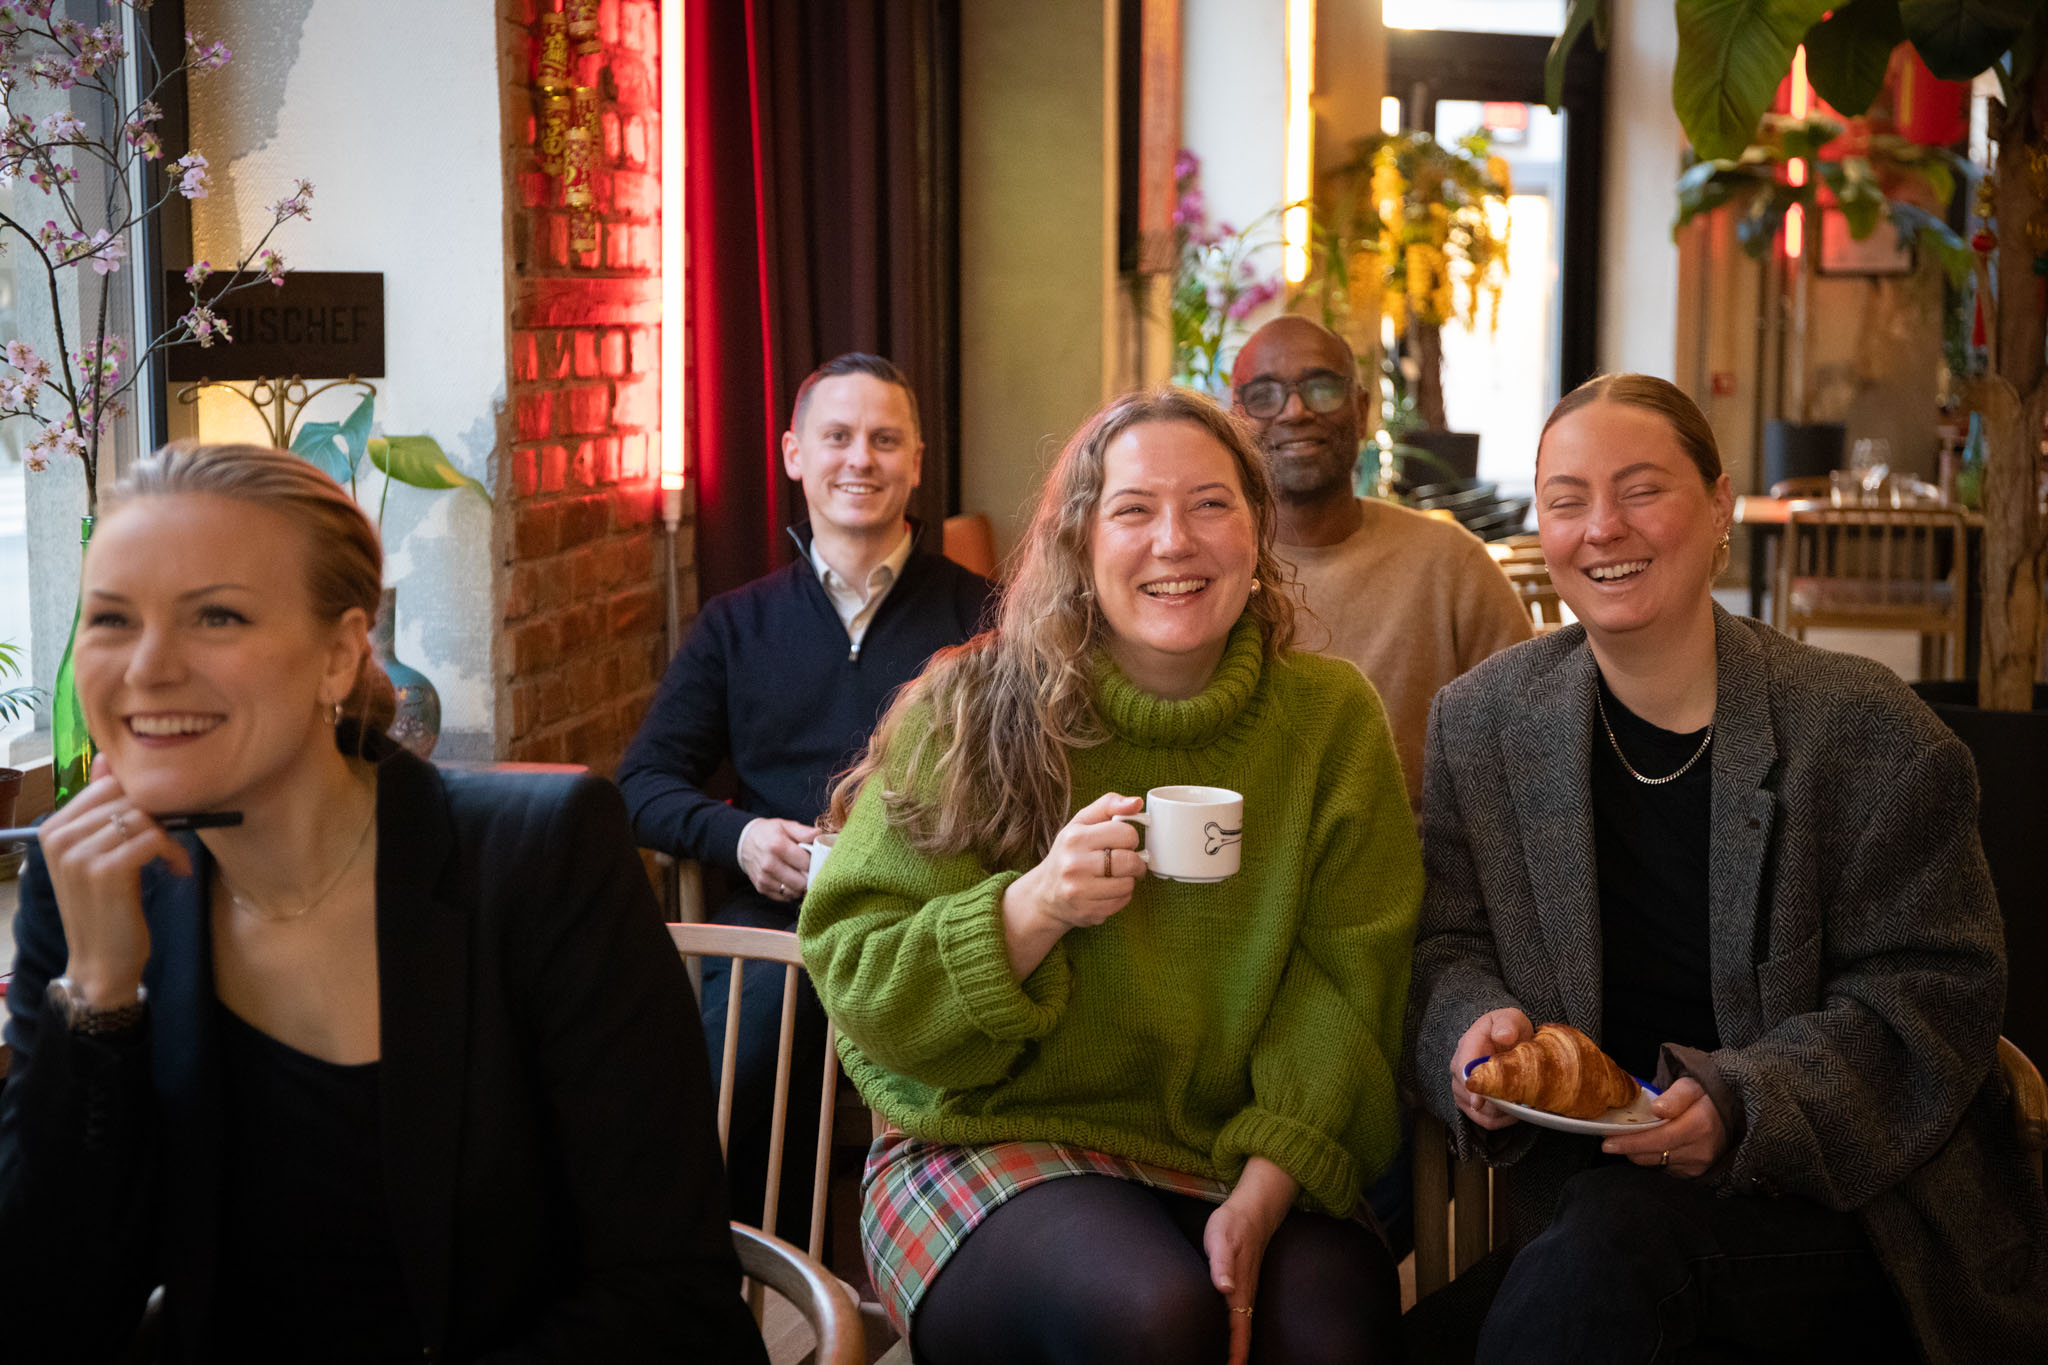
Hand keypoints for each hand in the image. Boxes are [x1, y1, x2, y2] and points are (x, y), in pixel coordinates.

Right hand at [36, 755, 190, 1007]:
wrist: (101, 962)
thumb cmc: (107, 906)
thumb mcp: (100, 853)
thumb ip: (102, 809)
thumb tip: (108, 757)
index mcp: (53, 827)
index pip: (109, 785)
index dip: (144, 800)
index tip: (159, 825)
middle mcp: (58, 836)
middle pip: (128, 796)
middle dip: (160, 815)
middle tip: (171, 842)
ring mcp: (78, 854)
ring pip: (144, 817)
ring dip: (170, 838)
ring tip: (173, 861)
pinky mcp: (104, 871)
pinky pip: (153, 838)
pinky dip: (173, 853)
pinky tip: (176, 872)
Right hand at [738, 817, 817, 902]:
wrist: (745, 842)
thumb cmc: (769, 833)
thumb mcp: (785, 825)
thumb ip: (803, 831)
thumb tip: (819, 834)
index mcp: (777, 846)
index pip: (806, 863)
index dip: (815, 862)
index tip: (816, 859)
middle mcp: (769, 864)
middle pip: (801, 882)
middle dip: (809, 877)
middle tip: (811, 870)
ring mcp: (764, 878)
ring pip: (793, 892)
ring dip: (801, 886)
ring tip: (801, 875)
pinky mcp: (762, 888)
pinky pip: (784, 897)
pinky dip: (791, 891)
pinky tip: (791, 881)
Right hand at [999, 792, 1143, 978]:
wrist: (1044, 894)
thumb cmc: (1068, 854)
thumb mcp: (1081, 823)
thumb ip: (1108, 806)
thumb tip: (1136, 802)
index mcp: (1075, 837)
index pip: (1125, 833)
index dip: (1130, 837)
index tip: (1123, 842)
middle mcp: (1074, 864)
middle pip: (1129, 861)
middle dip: (1135, 861)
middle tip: (1127, 861)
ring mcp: (1080, 891)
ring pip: (1128, 884)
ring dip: (1128, 880)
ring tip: (1114, 876)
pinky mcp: (1087, 912)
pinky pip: (1122, 902)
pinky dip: (1121, 896)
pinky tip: (1107, 891)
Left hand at [1204, 1157, 1295, 1364]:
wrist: (1252, 1211)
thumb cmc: (1232, 1224)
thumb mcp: (1220, 1239)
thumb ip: (1221, 1264)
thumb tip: (1224, 1288)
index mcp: (1238, 1289)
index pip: (1238, 1329)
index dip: (1235, 1353)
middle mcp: (1244, 1295)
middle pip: (1242, 1335)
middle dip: (1237, 1357)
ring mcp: (1245, 1291)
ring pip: (1242, 1327)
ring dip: (1236, 1347)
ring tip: (1228, 1364)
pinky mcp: (1242, 1286)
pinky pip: (1240, 1317)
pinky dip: (1236, 1333)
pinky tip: (1228, 1339)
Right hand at [1450, 1007, 1533, 1129]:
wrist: (1506, 1038)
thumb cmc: (1508, 1028)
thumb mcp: (1510, 1018)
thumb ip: (1507, 1024)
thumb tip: (1503, 1036)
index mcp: (1468, 1045)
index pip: (1462, 1069)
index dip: (1472, 1087)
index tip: (1481, 1101)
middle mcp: (1458, 1068)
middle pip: (1468, 1094)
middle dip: (1494, 1102)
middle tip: (1520, 1101)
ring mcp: (1462, 1086)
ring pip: (1476, 1111)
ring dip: (1500, 1112)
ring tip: (1520, 1104)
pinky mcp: (1469, 1102)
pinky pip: (1483, 1120)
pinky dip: (1500, 1120)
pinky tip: (1514, 1112)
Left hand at [1603, 1077, 1726, 1176]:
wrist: (1732, 1114)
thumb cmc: (1706, 1096)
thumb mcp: (1691, 1086)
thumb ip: (1674, 1096)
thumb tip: (1656, 1109)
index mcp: (1699, 1125)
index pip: (1658, 1138)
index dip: (1630, 1141)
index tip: (1607, 1141)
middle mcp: (1699, 1149)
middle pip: (1652, 1154)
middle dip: (1627, 1147)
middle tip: (1608, 1140)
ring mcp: (1698, 1164)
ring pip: (1655, 1163)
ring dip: (1638, 1153)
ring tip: (1627, 1139)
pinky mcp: (1695, 1173)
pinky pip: (1664, 1168)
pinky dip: (1652, 1157)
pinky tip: (1648, 1145)